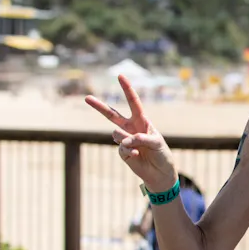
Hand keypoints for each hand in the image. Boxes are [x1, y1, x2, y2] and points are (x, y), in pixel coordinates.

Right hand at [85, 75, 177, 191]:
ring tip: (140, 148)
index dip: (127, 89)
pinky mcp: (122, 151)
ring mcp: (125, 139)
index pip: (133, 102)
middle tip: (86, 98)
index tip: (120, 76)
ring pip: (116, 134)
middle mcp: (131, 128)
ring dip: (128, 141)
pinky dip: (130, 152)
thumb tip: (126, 140)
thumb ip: (143, 138)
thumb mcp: (157, 143)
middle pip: (112, 115)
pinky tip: (137, 157)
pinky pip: (121, 148)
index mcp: (142, 121)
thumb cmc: (162, 154)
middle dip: (99, 107)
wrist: (160, 173)